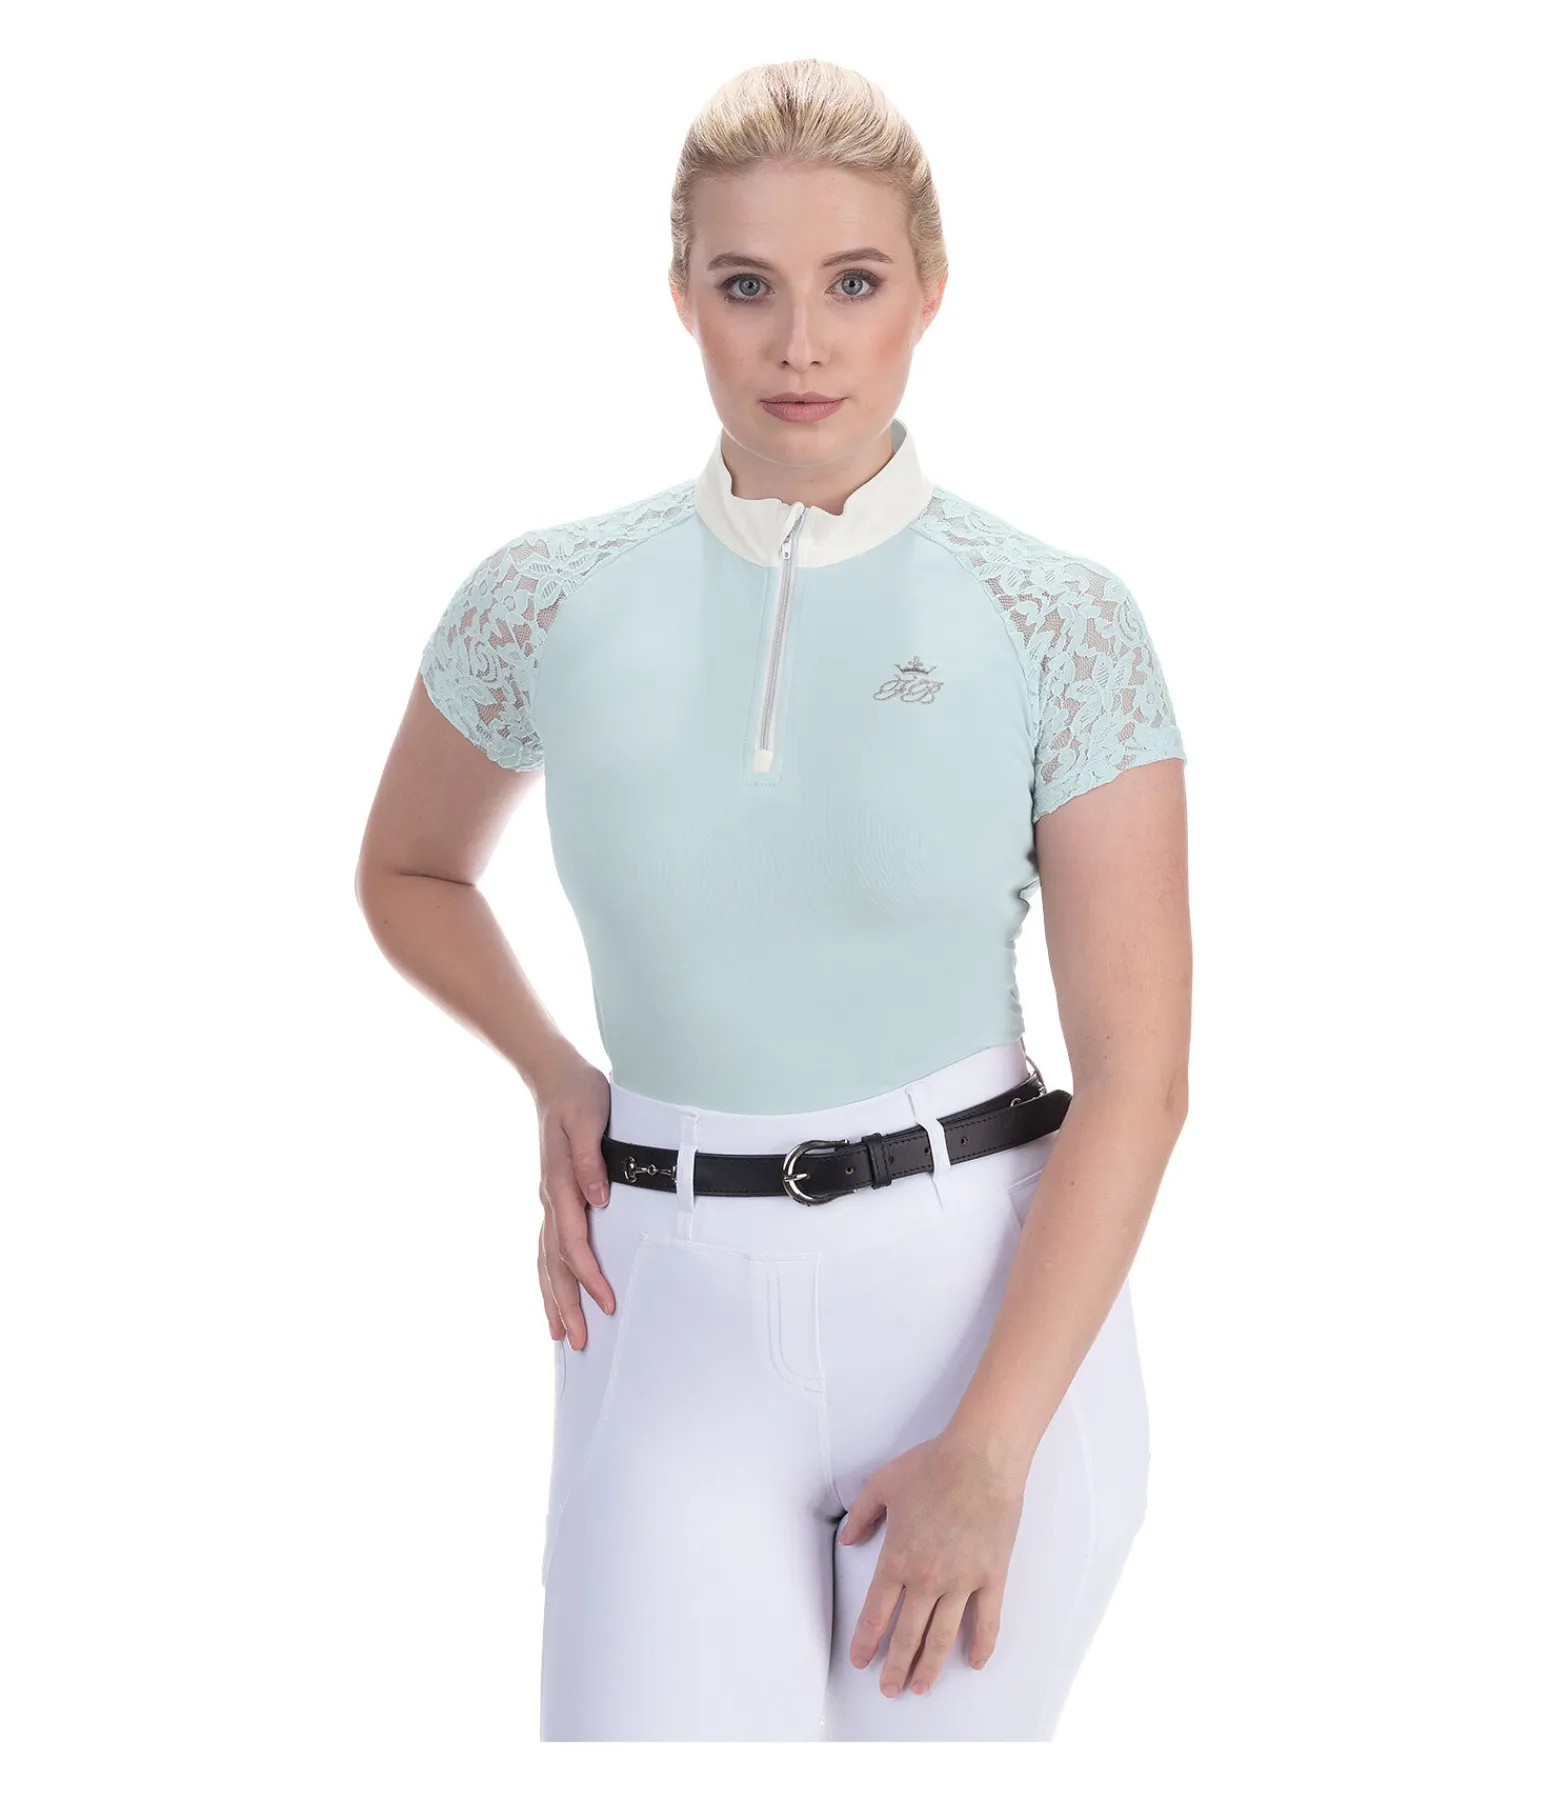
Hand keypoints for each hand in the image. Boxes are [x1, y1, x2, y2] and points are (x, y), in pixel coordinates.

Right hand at [530, 1050, 614, 1351]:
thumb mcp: (590, 1118)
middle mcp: (550, 1197)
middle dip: (567, 1304)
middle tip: (580, 1342)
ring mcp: (548, 1200)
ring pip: (545, 1260)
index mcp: (561, 1182)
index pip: (573, 1242)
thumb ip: (592, 1159)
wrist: (555, 1077)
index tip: (607, 1301)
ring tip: (562, 1335)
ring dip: (553, 1298)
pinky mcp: (553, 1199)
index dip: (589, 1275)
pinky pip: (547, 1248)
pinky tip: (555, 1297)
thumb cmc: (580, 1096)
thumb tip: (598, 1199)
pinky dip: (549, 1277)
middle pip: (554, 1263)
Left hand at [838, 1430, 1025, 1696]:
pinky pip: (987, 1620)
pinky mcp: (991, 1576)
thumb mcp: (883, 1484)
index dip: (866, 1641)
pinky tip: (974, 1662)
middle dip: (896, 1666)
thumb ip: (862, 1515)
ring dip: (930, 1666)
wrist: (981, 1457)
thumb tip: (848, 1539)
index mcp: (897, 1558)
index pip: (876, 1612)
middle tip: (890, 1689)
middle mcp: (927, 1578)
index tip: (861, 1661)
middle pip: (907, 1634)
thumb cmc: (932, 1465)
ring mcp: (962, 1581)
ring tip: (922, 1687)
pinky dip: (981, 1645)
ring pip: (942, 1636)